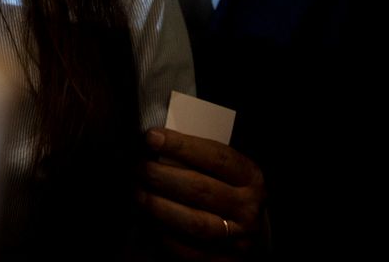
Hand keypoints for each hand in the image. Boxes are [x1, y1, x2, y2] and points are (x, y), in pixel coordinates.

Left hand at [139, 128, 266, 259]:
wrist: (246, 230)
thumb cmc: (227, 191)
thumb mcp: (224, 171)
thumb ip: (198, 159)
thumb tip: (154, 143)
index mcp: (250, 177)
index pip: (216, 157)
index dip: (181, 146)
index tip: (152, 138)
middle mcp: (246, 208)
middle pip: (200, 189)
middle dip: (161, 175)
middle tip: (137, 167)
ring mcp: (236, 238)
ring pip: (193, 222)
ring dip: (159, 206)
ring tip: (138, 193)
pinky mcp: (221, 261)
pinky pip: (186, 250)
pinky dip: (163, 234)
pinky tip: (148, 220)